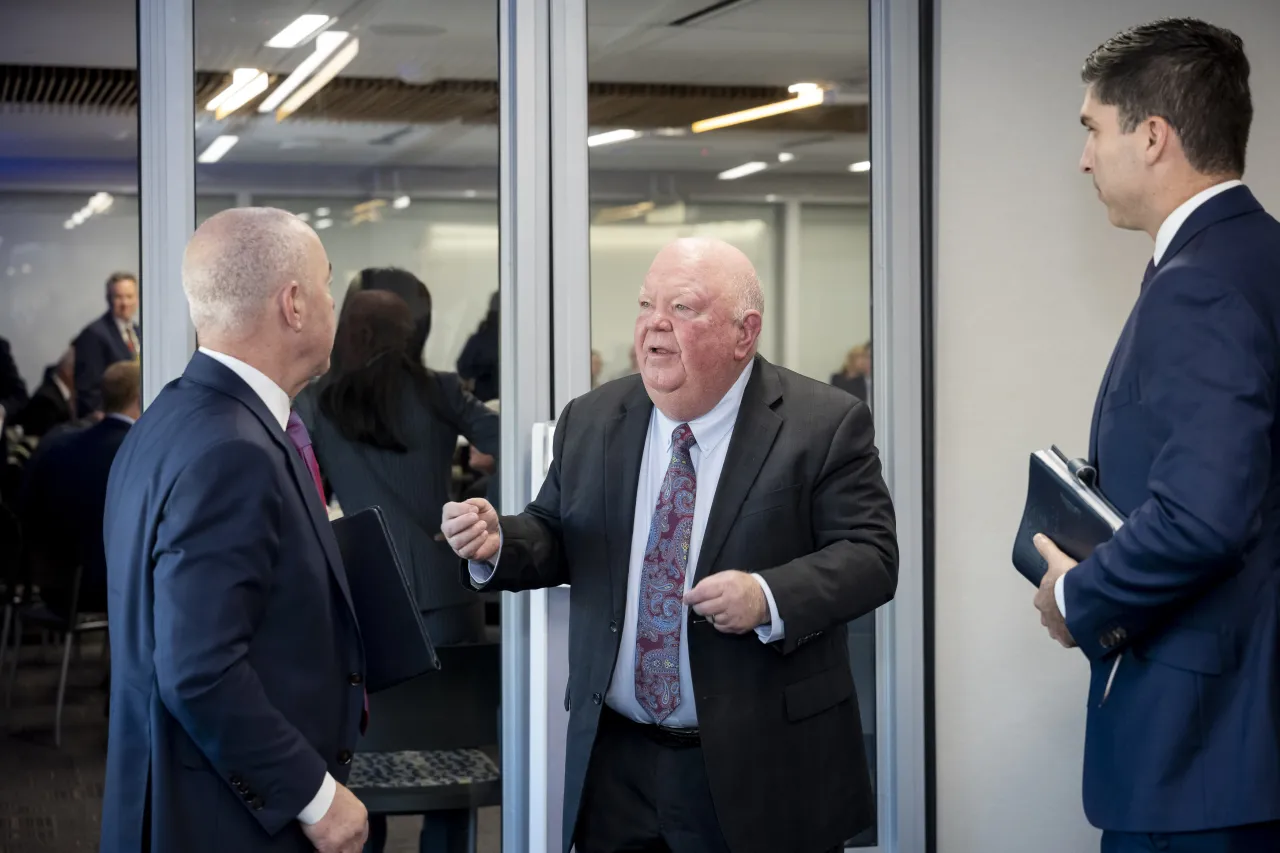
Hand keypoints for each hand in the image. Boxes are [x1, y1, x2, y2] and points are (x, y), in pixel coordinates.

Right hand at [301, 782, 367, 852]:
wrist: (317, 795)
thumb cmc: (327, 792)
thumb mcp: (345, 799)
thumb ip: (348, 812)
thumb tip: (341, 817)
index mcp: (361, 816)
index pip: (362, 835)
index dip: (355, 840)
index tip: (350, 843)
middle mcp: (356, 830)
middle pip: (356, 847)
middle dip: (348, 848)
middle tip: (339, 847)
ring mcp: (345, 840)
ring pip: (346, 852)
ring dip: (337, 851)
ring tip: (327, 847)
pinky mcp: (331, 846)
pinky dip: (321, 851)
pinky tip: (316, 848)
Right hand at [441, 498, 500, 562]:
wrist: (494, 532)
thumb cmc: (484, 517)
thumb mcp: (483, 505)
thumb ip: (477, 502)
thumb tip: (471, 506)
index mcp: (450, 514)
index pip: (448, 510)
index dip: (461, 508)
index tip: (475, 509)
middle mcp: (449, 529)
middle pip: (448, 528)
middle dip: (464, 521)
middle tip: (476, 518)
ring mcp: (454, 542)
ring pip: (457, 541)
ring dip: (472, 532)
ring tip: (483, 526)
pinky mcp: (463, 553)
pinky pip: (466, 550)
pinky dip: (477, 542)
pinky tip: (484, 535)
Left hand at [685, 571, 767, 634]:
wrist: (765, 598)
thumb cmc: (742, 584)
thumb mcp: (728, 575)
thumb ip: (710, 582)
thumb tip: (693, 592)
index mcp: (727, 586)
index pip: (702, 593)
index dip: (691, 597)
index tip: (686, 599)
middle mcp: (729, 602)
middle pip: (703, 609)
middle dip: (698, 607)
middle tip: (699, 604)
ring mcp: (733, 617)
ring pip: (710, 619)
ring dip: (709, 615)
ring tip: (716, 608)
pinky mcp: (737, 627)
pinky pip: (719, 627)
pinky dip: (718, 622)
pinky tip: (724, 615)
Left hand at [1033, 533, 1077, 647]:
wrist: (1082, 601)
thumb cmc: (1067, 581)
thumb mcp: (1058, 561)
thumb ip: (1047, 549)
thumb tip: (1037, 537)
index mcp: (1041, 599)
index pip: (1045, 599)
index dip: (1055, 597)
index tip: (1065, 594)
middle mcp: (1045, 617)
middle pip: (1051, 616)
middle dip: (1060, 613)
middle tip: (1075, 607)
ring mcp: (1056, 630)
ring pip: (1060, 628)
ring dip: (1068, 625)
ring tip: (1082, 619)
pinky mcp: (1068, 641)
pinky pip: (1071, 639)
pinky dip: (1078, 636)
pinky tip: (1087, 630)